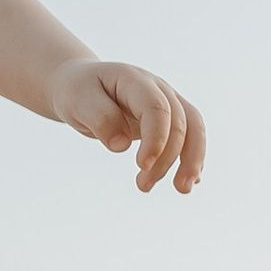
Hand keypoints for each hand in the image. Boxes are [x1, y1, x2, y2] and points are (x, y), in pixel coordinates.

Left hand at [50, 57, 204, 193]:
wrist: (80, 86)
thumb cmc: (77, 92)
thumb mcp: (78, 101)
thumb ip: (100, 118)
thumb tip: (122, 146)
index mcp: (134, 80)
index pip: (156, 108)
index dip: (155, 138)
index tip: (141, 166)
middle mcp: (157, 89)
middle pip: (178, 123)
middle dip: (166, 158)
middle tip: (143, 186)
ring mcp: (166, 102)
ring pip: (193, 129)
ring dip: (191, 161)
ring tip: (181, 190)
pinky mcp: (166, 119)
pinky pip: (190, 136)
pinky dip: (193, 158)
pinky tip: (189, 181)